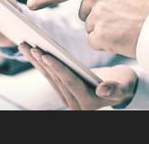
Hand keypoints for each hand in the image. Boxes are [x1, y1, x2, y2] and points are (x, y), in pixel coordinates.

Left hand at [21, 44, 136, 109]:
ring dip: (36, 61)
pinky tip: (32, 51)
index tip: (45, 54)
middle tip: (30, 46)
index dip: (58, 68)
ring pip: (49, 77)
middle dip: (42, 61)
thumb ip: (114, 88)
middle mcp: (74, 103)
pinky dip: (40, 63)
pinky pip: (50, 76)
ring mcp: (67, 98)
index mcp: (88, 102)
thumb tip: (102, 89)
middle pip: (55, 79)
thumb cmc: (124, 84)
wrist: (120, 87)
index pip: (70, 82)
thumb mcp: (123, 85)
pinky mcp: (64, 91)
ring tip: (24, 45)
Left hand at [27, 0, 148, 57]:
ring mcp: (98, 12)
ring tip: (127, 25)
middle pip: (84, 12)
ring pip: (91, 28)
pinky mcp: (100, 32)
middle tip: (122, 17)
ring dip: (105, 31)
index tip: (30, 4)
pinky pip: (95, 41)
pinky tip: (123, 36)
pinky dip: (107, 43)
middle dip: (97, 18)